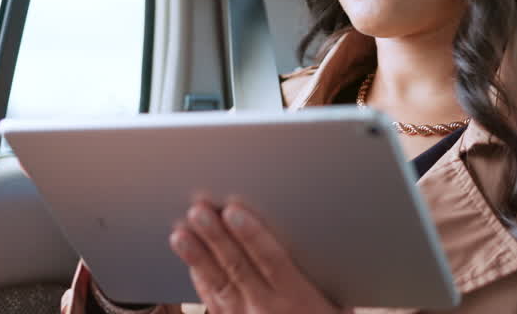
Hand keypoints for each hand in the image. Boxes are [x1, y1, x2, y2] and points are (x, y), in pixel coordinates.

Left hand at [169, 200, 348, 313]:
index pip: (272, 260)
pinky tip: (191, 263)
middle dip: (216, 238)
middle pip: (238, 268)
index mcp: (299, 300)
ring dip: (198, 258)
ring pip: (218, 286)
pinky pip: (212, 304)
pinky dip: (200, 281)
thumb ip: (318, 275)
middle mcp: (267, 311)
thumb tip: (311, 235)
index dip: (252, 235)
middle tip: (199, 212)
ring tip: (180, 235)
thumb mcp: (336, 303)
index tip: (234, 212)